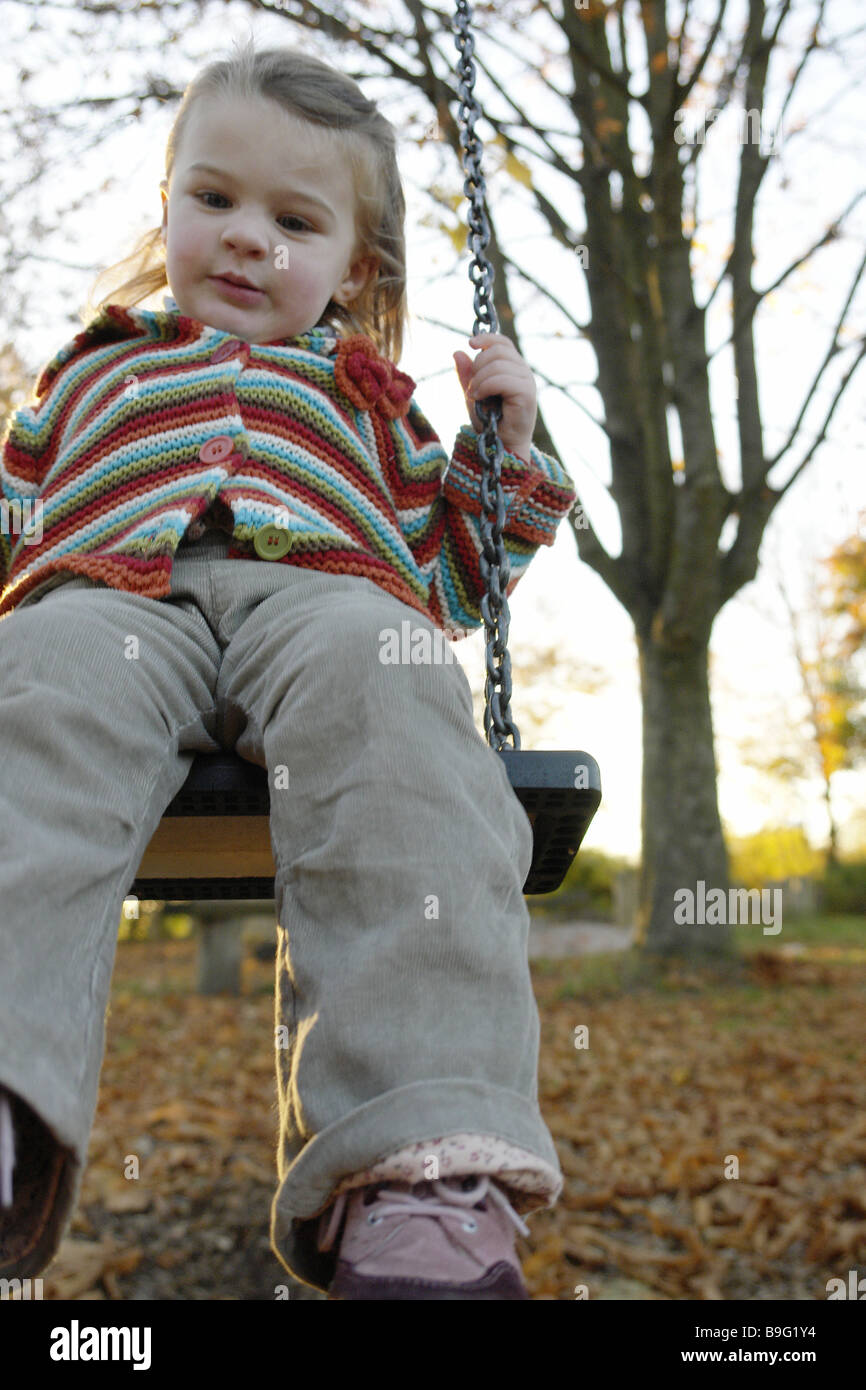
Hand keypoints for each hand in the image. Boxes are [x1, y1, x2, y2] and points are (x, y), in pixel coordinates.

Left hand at [453, 333, 536, 461]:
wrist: (501, 447)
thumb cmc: (490, 423)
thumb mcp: (473, 393)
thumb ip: (467, 374)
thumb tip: (457, 351)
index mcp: (513, 368)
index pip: (503, 342)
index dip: (487, 338)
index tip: (470, 343)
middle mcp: (523, 372)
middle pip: (498, 350)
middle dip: (478, 365)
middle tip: (471, 387)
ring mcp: (527, 382)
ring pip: (498, 364)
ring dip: (479, 379)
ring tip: (474, 395)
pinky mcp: (527, 394)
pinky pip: (502, 379)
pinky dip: (485, 386)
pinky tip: (479, 398)